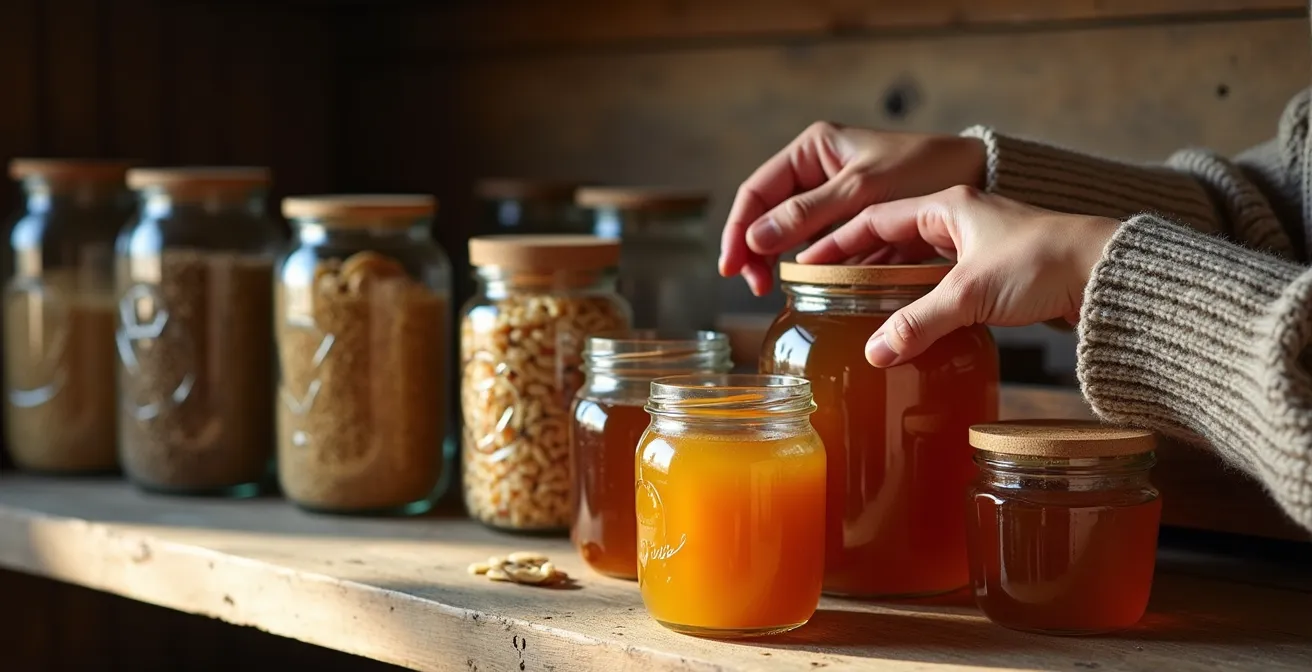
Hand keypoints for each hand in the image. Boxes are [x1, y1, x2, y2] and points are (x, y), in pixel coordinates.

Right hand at [719, 122, 986, 295]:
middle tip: (754, 286)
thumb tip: (755, 238)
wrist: (986, 176)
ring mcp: (838, 197)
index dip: (739, 230)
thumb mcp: (863, 189)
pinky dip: (816, 267)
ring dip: (782, 262)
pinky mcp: (859, 221)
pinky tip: (810, 289)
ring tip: (775, 292)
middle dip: (757, 250)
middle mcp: (820, 170)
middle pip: (770, 214)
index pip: (757, 190)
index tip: (732, 266)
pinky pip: (826, 246)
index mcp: (813, 149)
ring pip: (796, 234)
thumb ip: (809, 214)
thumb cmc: (929, 168)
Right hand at [797, 185, 1118, 366]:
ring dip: (891, 282)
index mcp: (948, 206)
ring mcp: (983, 245)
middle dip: (859, 263)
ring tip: (859, 307)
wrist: (1110, 274)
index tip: (808, 262)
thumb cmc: (1044, 263)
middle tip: (827, 289)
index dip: (838, 241)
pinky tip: (911, 319)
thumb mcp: (971, 293)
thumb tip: (874, 353)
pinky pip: (946, 282)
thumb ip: (918, 323)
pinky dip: (922, 297)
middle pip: (894, 238)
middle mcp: (963, 219)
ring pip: (921, 262)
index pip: (875, 218)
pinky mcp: (1000, 272)